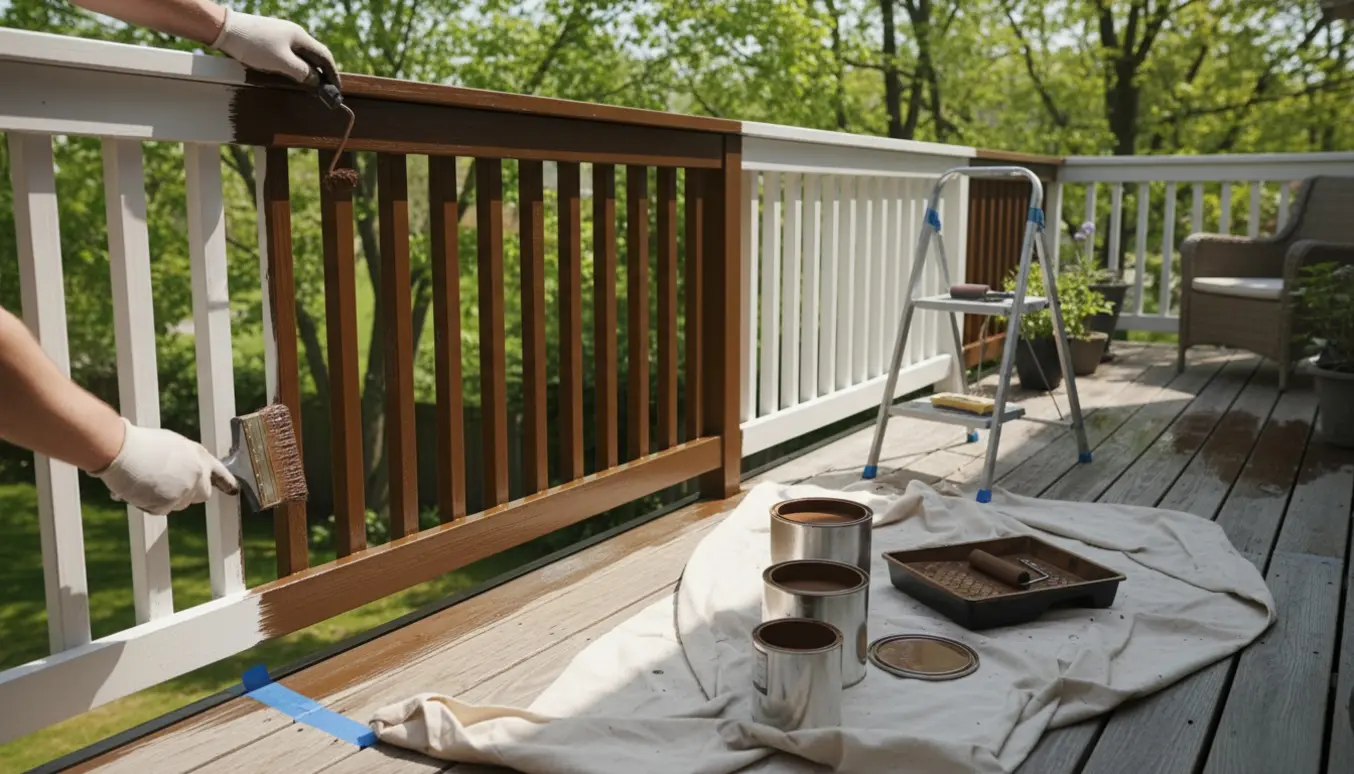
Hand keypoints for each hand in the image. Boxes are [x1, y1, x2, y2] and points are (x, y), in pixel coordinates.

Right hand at [94, 419, 237, 515]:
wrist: (121, 450)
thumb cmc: (140, 443)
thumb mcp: (172, 445)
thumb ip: (184, 461)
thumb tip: (183, 473)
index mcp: (199, 455)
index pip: (219, 472)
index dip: (225, 482)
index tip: (233, 490)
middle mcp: (197, 473)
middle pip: (202, 494)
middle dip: (189, 494)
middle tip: (168, 486)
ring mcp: (185, 489)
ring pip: (180, 503)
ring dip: (167, 499)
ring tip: (146, 481)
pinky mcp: (169, 503)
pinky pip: (161, 510)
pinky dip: (150, 504)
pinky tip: (138, 490)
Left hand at [210, 8, 337, 83]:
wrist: (224, 29)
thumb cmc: (254, 45)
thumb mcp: (281, 62)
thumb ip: (302, 73)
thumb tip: (317, 83)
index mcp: (300, 37)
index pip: (325, 57)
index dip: (333, 75)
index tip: (337, 91)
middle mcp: (294, 34)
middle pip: (314, 56)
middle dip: (322, 74)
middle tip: (324, 92)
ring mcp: (280, 36)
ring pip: (301, 56)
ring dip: (308, 72)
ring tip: (310, 88)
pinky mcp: (268, 40)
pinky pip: (289, 55)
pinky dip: (295, 68)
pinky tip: (290, 77)